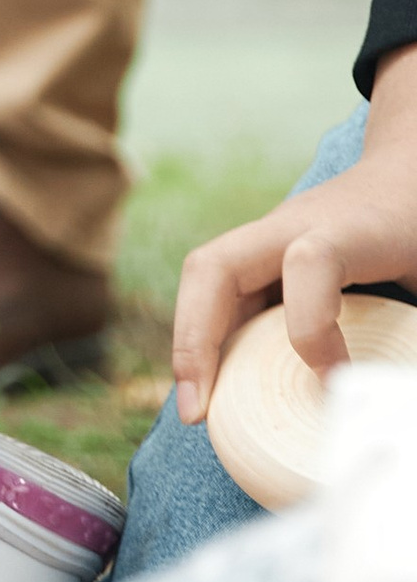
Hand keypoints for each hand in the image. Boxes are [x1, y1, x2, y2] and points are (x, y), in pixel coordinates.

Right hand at [172, 38, 416, 422]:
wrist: (404, 171)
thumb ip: (415, 325)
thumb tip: (396, 397)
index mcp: (349, 228)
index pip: (310, 261)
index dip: (312, 330)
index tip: (333, 383)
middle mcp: (294, 226)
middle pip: (214, 266)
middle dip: (194, 340)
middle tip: (194, 410)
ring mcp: (270, 238)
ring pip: (204, 279)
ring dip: (189, 344)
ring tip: (193, 409)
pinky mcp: (263, 258)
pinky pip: (220, 295)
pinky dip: (209, 340)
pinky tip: (216, 387)